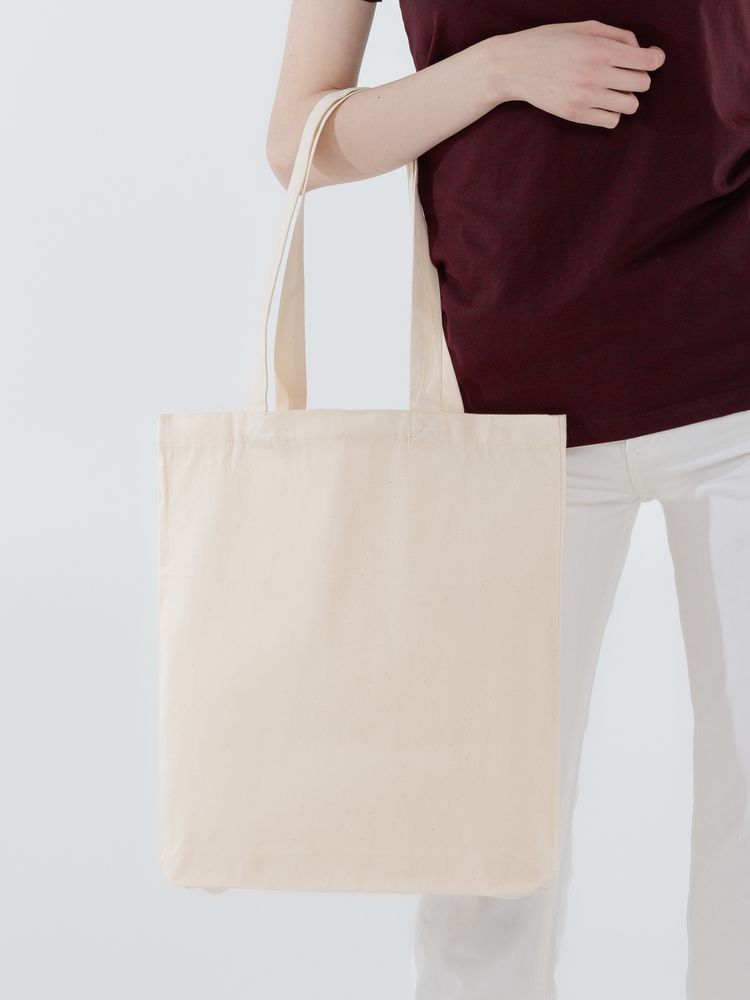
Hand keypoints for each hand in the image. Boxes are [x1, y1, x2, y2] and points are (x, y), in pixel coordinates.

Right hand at [489, 19, 665, 127]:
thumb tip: (640, 50)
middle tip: (626, 73)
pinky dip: (612, 113)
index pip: (647, 60)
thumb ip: (617, 35)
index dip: (655, 59)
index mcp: (599, 49)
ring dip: (626, 97)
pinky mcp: (575, 115)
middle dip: (639, 77)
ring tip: (613, 90)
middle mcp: (595, 74)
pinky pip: (612, 122)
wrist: (514, 66)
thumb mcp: (584, 27)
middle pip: (642, 84)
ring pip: (630, 106)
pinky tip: (602, 103)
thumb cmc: (550, 41)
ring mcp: (585, 97)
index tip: (650, 58)